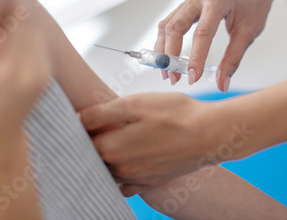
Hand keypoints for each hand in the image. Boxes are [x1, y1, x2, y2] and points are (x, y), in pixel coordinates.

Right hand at [0, 0, 50, 143]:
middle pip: (29, 21)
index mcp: (10, 68)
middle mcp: (32, 68)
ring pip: (36, 29)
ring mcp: (43, 70)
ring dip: (24, 13)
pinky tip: (12, 21)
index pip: (17, 20)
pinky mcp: (46, 72)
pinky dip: (27, 28)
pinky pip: (38, 41)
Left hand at [80, 93, 229, 195]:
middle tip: (98, 124)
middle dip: (91, 142)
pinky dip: (120, 173)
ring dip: (105, 157)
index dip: (79, 126)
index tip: (83, 116)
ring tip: (116, 137)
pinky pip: (125, 183)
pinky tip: (128, 157)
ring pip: (108, 170)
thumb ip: (101, 113)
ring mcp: (136, 178)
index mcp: (111, 148)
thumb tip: (76, 118)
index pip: (81, 140)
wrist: (209, 135)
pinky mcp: (150, 181)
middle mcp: (120, 168)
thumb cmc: (176, 115)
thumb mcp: (135, 103)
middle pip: (92, 157)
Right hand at [155, 0, 274, 90]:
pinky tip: (167, 58)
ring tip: (167, 73)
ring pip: (166, 26)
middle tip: (173, 78)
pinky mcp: (184, 6)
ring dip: (163, 51)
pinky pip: (168, 24)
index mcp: (217, 1)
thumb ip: (233, 60)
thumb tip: (222, 84)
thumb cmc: (253, 6)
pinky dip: (165, 42)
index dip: (195, 58)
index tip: (193, 78)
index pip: (202, 34)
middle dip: (170, 56)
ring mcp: (188, 0)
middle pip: (174, 28)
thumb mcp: (248, 34)